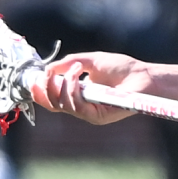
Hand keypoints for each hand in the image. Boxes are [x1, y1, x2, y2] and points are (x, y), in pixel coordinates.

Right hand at [30, 51, 149, 124]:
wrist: (143, 75)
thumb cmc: (121, 68)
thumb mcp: (89, 61)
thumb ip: (67, 64)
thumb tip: (47, 70)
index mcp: (78, 96)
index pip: (52, 100)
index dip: (40, 92)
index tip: (34, 79)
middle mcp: (82, 107)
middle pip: (52, 105)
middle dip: (46, 88)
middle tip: (48, 74)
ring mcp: (90, 114)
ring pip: (63, 105)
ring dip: (63, 84)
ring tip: (75, 68)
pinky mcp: (98, 117)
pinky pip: (76, 106)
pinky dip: (73, 89)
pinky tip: (79, 74)